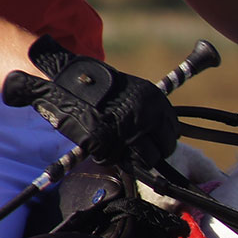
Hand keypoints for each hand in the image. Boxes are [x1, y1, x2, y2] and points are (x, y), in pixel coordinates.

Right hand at [0, 36, 178, 168]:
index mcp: (156, 103)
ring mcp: (125, 130)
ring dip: (128, 158)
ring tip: (114, 145)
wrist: (65, 77)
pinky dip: (104, 155)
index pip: (172, 135)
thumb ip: (150, 114)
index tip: (151, 142)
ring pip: (140, 160)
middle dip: (148, 154)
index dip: (160, 142)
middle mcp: (145, 117)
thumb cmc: (100, 87)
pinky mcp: (102, 140)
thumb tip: (165, 138)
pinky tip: (98, 144)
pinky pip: (111, 159)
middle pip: (160, 152)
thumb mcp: (135, 93)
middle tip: (133, 149)